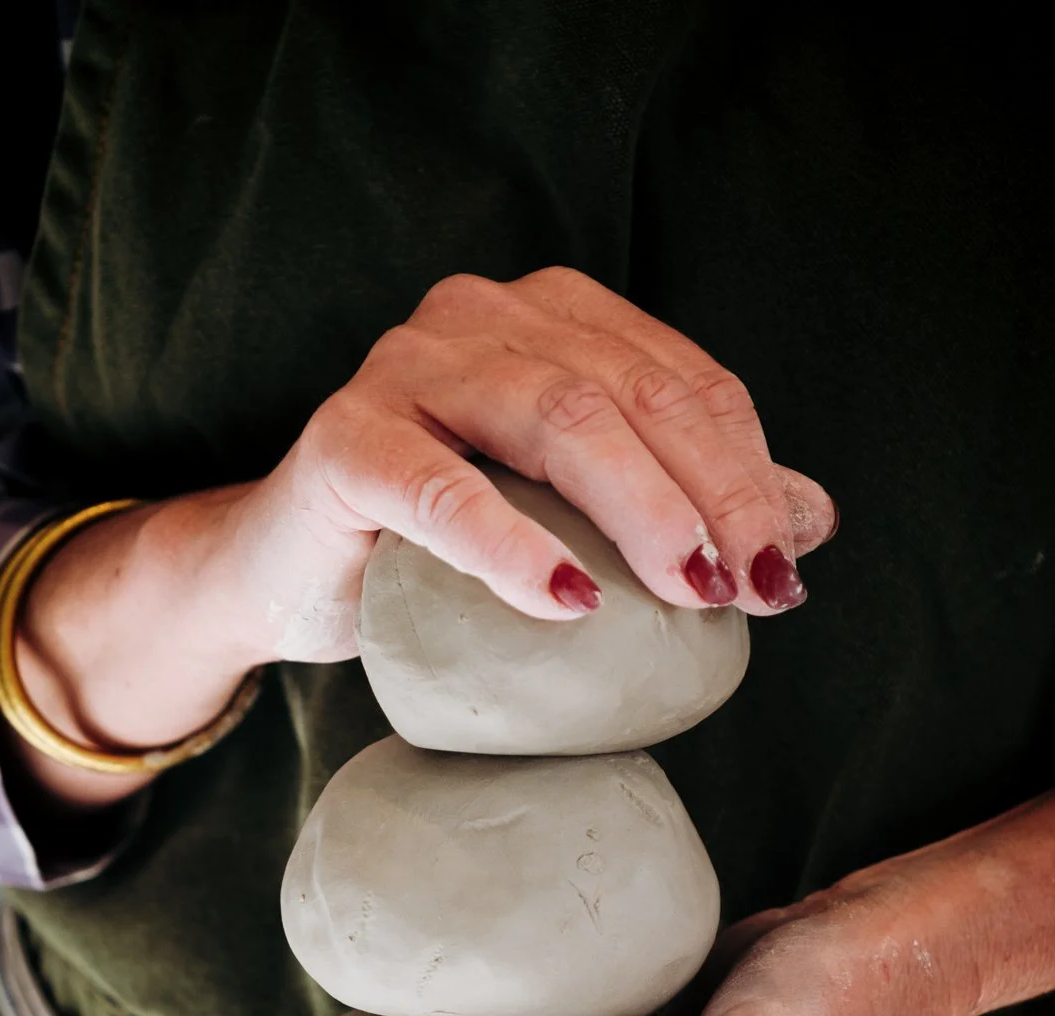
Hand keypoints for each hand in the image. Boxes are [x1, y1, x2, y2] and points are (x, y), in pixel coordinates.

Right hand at [12, 267, 835, 807]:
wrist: (300, 578)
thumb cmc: (446, 553)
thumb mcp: (580, 526)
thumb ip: (686, 507)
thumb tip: (812, 521)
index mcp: (551, 320)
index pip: (685, 381)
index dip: (749, 475)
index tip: (782, 576)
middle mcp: (480, 316)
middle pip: (633, 391)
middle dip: (712, 495)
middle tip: (749, 592)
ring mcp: (406, 366)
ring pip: (555, 415)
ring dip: (640, 510)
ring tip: (689, 593)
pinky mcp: (346, 439)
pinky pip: (440, 490)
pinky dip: (513, 547)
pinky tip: (569, 603)